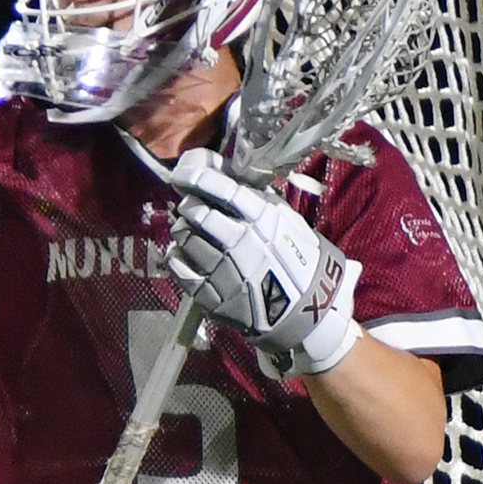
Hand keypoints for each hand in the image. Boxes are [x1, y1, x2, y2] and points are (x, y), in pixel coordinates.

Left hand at [165, 149, 361, 376]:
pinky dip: (175, 255)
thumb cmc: (298, 260)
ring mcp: (226, 271)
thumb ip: (259, 199)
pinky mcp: (213, 296)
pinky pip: (181, 268)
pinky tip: (180, 251)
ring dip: (181, 229)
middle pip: (199, 214)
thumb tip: (228, 174)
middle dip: (189, 205)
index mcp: (263, 220)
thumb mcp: (287, 221)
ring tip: (186, 229)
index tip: (187, 175)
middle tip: (189, 206)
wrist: (307, 309)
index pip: (225, 191)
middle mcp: (241, 244)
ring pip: (186, 238)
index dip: (200, 178)